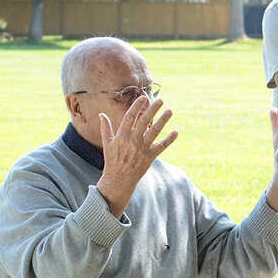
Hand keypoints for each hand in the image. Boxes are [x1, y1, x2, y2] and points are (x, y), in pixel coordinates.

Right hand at [95, 93, 175, 215]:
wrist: (119, 179)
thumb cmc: (112, 160)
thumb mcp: (107, 143)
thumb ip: (106, 128)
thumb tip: (102, 114)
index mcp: (122, 136)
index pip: (130, 117)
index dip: (136, 107)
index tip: (143, 98)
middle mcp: (133, 140)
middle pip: (144, 121)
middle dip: (152, 110)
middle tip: (160, 101)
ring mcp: (142, 148)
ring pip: (154, 131)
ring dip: (163, 121)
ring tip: (170, 111)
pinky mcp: (150, 156)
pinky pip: (161, 146)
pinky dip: (169, 140)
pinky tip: (176, 132)